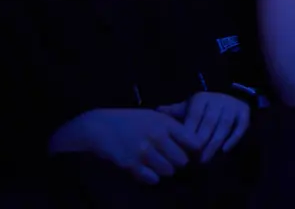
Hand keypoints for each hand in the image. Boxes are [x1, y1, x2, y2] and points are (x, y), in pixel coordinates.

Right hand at [48, 108, 200, 184]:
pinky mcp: (131, 164)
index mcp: (165, 123)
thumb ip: (173, 126)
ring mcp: (144, 151)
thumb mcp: (154, 116)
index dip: (195, 150)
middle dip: (179, 162)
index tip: (192, 152)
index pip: (193, 141)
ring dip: (165, 170)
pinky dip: (152, 177)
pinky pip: (151, 178)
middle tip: (173, 160)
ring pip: (168, 171)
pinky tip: (147, 170)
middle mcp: (157, 137)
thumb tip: (194, 139)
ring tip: (159, 164)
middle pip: (183, 160)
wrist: (100, 126)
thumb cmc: (130, 120)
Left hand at [156, 92, 250, 162]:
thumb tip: (156, 111)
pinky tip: (225, 150)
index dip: (191, 132)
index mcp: (202, 98)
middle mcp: (218, 99)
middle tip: (195, 159)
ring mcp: (232, 105)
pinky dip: (233, 138)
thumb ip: (174, 112)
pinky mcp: (244, 112)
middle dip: (202, 141)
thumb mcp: (188, 107)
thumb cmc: (203, 107)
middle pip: (210, 122)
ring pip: (225, 125)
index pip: (195, 115)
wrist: (229, 96)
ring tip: (206, 159)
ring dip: (215, 143)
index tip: (184, 149)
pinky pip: (241, 126)